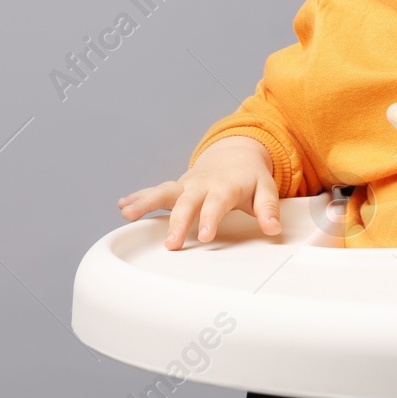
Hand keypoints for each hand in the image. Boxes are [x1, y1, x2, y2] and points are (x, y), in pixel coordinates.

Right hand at [116, 135, 282, 249]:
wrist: (235, 154)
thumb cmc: (249, 176)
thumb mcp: (265, 189)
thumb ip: (268, 209)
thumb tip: (273, 228)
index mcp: (225, 185)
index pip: (217, 203)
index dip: (211, 218)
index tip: (206, 236)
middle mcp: (202, 184)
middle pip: (187, 202)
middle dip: (178, 222)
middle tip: (171, 243)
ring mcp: (186, 185)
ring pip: (164, 192)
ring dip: (145, 202)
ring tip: (128, 214)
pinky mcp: (176, 188)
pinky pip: (154, 191)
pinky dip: (138, 198)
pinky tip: (122, 207)